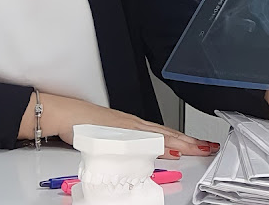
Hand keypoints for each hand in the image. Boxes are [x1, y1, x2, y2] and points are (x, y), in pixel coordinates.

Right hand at [19, 92, 218, 158]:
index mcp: (131, 125)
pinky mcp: (117, 131)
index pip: (163, 133)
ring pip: (158, 135)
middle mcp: (131, 124)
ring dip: (178, 141)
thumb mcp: (107, 135)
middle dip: (187, 141)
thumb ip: (125, 144)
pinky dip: (157, 144)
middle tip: (207, 146)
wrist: (62, 113)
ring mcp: (125, 127)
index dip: (182, 139)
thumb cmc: (80, 123)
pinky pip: (143, 139)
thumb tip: (140, 154)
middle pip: (165, 133)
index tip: (199, 144)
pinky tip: (168, 150)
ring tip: (196, 148)